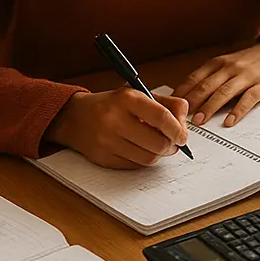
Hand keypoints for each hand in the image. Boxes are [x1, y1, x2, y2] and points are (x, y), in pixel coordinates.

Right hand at [46, 89, 188, 167]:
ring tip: (157, 146)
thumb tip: (185, 119)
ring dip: (159, 155)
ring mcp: (107, 141)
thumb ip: (166, 103)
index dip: (178, 130)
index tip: (182, 136)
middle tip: (173, 144)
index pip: (161, 117)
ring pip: (148, 158)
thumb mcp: (137, 94)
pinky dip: (143, 160)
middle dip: (171, 146)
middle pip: (157, 142)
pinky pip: (135, 166)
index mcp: (126, 99)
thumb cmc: (111, 105)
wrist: (74, 117)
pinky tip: (140, 150)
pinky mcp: (104, 158)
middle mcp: (115, 119)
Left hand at [173, 40, 259, 126]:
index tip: (171, 106)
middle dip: (192, 102)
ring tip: (200, 121)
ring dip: (210, 107)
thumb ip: (210, 77)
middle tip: (181, 118)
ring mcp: (246, 76)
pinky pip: (248, 99)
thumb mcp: (227, 64)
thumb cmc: (250, 62)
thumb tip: (188, 96)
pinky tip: (229, 121)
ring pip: (224, 92)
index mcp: (218, 63)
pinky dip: (237, 111)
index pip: (195, 78)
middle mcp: (230, 68)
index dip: (182, 92)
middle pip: (206, 85)